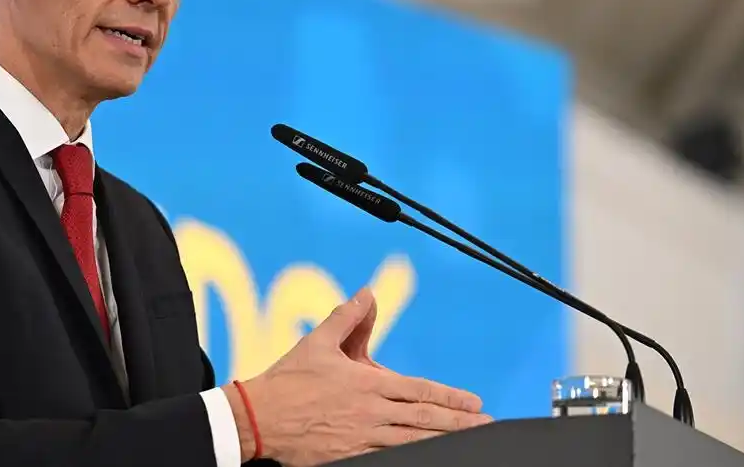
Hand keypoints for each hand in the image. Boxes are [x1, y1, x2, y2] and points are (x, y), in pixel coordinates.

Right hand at [224, 288, 491, 466]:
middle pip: (423, 419)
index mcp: (365, 383)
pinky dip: (410, 457)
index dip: (449, 396)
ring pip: (412, 442)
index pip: (418, 389)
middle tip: (485, 423)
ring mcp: (361, 438)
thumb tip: (368, 292)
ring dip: (442, 440)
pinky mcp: (348, 457)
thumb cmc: (287, 379)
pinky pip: (387, 459)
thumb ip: (347, 316)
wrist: (258, 418)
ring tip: (469, 441)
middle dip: (458, 421)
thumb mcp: (318, 341)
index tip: (473, 401)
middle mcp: (369, 412)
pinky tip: (427, 457)